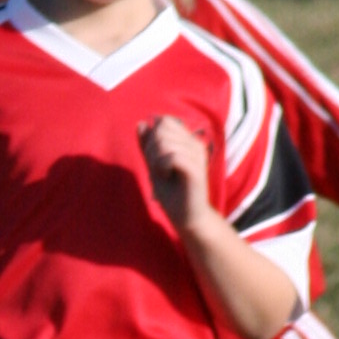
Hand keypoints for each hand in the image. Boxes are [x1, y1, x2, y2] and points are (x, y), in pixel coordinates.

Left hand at [140, 113, 214, 231]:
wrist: (186, 217)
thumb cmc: (171, 192)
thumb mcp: (154, 165)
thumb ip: (147, 145)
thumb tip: (141, 123)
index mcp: (188, 140)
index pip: (164, 121)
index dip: (152, 138)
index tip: (156, 159)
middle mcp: (196, 144)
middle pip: (162, 130)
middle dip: (151, 150)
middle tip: (159, 169)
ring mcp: (198, 155)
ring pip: (164, 143)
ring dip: (155, 161)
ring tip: (164, 175)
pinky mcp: (196, 169)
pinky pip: (172, 156)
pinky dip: (162, 167)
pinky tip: (167, 177)